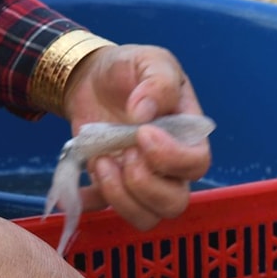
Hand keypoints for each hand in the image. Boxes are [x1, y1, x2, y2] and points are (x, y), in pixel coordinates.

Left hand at [61, 44, 210, 231]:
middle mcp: (168, 166)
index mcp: (186, 135)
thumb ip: (156, 82)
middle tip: (125, 153)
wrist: (92, 77)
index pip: (197, 163)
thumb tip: (144, 113)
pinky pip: (104, 211)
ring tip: (101, 160)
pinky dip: (90, 202)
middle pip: (174, 202)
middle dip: (145, 185)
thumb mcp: (150, 60)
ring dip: (120, 196)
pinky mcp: (110, 185)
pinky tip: (80, 183)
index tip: (143, 133)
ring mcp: (139, 179)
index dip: (172, 157)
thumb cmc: (129, 69)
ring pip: (145, 217)